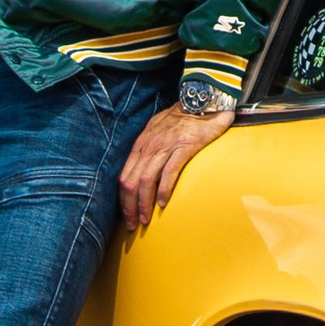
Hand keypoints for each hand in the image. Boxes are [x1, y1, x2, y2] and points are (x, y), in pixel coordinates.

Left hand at [118, 101, 233, 235]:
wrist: (202, 100)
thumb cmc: (182, 118)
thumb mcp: (157, 131)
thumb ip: (149, 149)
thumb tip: (143, 170)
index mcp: (141, 145)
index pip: (124, 177)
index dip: (122, 200)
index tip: (126, 216)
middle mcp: (149, 146)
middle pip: (131, 182)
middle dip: (129, 207)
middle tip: (133, 225)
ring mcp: (165, 146)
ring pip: (146, 180)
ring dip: (144, 203)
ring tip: (146, 219)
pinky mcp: (183, 147)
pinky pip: (169, 172)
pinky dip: (163, 189)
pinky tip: (162, 203)